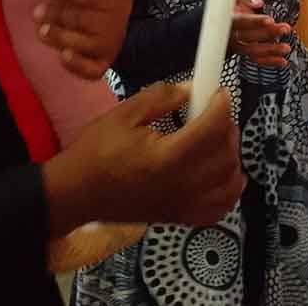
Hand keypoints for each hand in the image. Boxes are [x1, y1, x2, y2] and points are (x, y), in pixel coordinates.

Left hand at [32, 0, 132, 78]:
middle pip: (80, 19)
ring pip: (81, 42)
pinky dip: (77, 65)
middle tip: (36, 12)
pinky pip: (92, 68)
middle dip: (56, 14)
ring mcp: (110, 44)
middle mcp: (115, 21)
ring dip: (59, 37)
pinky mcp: (105, 63)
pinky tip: (64, 57)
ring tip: (42, 31)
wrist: (128, 28)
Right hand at [44, 83, 244, 231]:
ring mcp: (184, 206)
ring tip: (215, 138)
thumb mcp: (124, 114)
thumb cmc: (96, 151)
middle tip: (212, 111)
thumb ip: (162, 98)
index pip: (212, 128)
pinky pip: (220, 208)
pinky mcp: (181, 218)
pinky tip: (223, 172)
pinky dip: (230, 189)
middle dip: (226, 127)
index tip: (218, 91)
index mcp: (167, 157)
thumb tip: (193, 89)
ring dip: (231, 155)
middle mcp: (182, 184)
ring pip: (229, 180)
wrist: (77, 193)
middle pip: (225, 154)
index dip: (221, 105)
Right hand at [229, 0, 291, 67]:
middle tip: (285, 29)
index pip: (240, 21)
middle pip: (249, 37)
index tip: (270, 20)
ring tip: (286, 48)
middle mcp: (230, 35)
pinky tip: (282, 61)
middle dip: (269, 33)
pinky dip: (269, 61)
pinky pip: (255, 59)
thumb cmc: (229, 2)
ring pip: (253, 51)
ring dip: (271, 50)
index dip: (255, 21)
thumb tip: (258, 3)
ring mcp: (237, 45)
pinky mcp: (243, 51)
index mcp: (226, 19)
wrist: (220, 15)